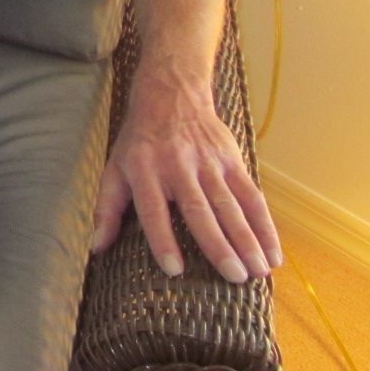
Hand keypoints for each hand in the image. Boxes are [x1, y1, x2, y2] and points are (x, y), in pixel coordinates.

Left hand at [91, 80, 281, 282]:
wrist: (171, 94)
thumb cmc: (140, 141)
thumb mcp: (115, 168)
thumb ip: (107, 209)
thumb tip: (96, 247)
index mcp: (144, 170)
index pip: (153, 210)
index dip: (163, 239)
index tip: (175, 270)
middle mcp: (177, 166)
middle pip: (200, 209)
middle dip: (218, 245)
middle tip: (233, 276)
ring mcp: (208, 162)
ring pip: (230, 204)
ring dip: (247, 239)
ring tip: (257, 271)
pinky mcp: (231, 160)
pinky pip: (252, 195)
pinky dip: (265, 225)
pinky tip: (273, 253)